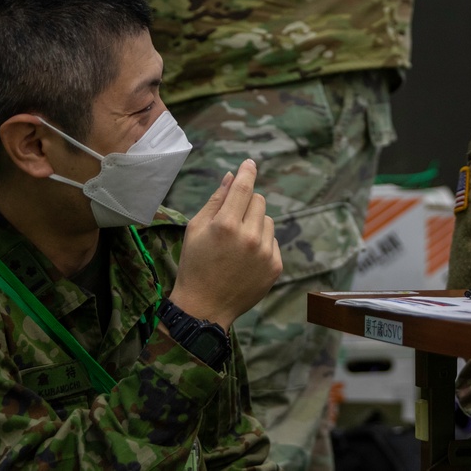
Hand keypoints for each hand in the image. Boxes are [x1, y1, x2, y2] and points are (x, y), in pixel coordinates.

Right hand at [169, 159, 281, 330]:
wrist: (204, 307)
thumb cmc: (195, 265)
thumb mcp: (196, 229)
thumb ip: (216, 200)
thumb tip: (232, 176)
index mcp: (226, 225)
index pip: (244, 188)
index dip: (248, 171)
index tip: (250, 163)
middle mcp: (249, 237)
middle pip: (259, 201)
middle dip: (246, 204)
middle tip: (231, 221)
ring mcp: (265, 253)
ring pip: (268, 220)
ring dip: (255, 224)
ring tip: (237, 243)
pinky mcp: (275, 266)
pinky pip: (273, 241)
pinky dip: (262, 243)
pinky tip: (245, 259)